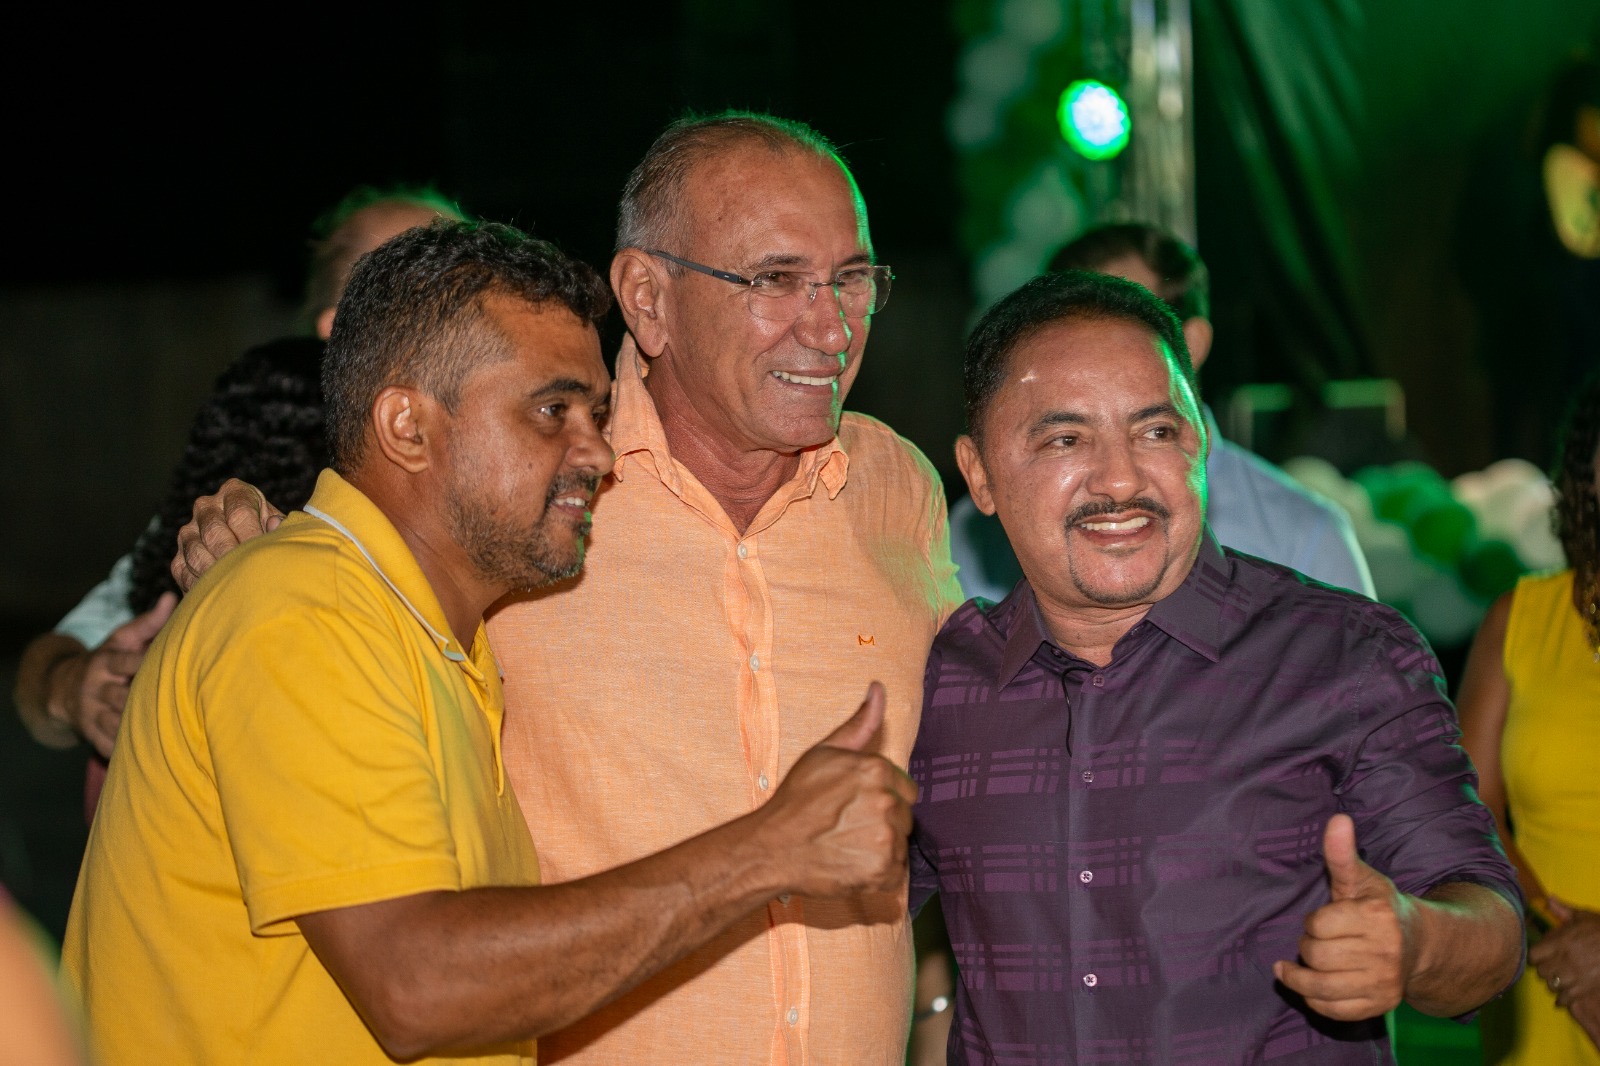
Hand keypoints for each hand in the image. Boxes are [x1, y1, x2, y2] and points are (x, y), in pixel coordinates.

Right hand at [48, 593, 176, 757]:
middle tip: (178, 704)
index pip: (124, 662)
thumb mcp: (122, 639)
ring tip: (170, 730)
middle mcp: (95, 687)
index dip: (144, 664)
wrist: (63, 688)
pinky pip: (109, 744)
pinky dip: (127, 749)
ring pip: (116, 723)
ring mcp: (90, 712)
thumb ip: (148, 622)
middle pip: (122, 696)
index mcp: (105, 661)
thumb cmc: (108, 660)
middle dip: (146, 700)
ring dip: (139, 728)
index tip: (170, 664)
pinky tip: (152, 750)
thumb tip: (171, 597)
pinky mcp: (90, 733)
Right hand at [171, 478, 282, 591]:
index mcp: (235, 492)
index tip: (264, 555)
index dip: (253, 536)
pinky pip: (184, 572)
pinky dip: (202, 584)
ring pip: (197, 553)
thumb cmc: (273, 542)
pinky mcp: (179, 559)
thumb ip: (282, 527)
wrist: (254, 560)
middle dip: (234, 557)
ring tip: (236, 586)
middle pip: (215, 532)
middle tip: (249, 575)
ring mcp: (189, 533)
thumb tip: (274, 524)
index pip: (240, 512)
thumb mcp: (283, 530)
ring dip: (217, 572)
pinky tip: (219, 592)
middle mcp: (207, 507)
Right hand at [760, 682, 917, 897]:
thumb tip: (879, 687)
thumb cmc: (796, 800)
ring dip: (881, 849)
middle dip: (882, 824)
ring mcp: (886, 838)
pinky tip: (852, 866)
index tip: (856, 808)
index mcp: (877, 769)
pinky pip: (896, 874)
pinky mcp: (882, 871)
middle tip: (847, 828)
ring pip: (900, 845)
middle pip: (904, 817)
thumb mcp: (825, 752)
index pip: (905, 789)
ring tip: (847, 847)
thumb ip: (860, 723)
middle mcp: (886, 801)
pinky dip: (878, 875)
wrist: (773, 848)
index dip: (884, 799)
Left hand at [1274, 814, 1415, 1020]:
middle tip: (1315, 942)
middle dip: (1308, 947)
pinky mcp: (1380, 1006)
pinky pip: (1335, 1011)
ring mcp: (1384, 983)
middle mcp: (1385, 952)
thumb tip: (1338, 819)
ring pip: (1321, 988)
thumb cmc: (1380, 907)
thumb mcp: (1361, 879)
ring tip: (1289, 969)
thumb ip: (1342, 854)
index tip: (1323, 920)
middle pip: (1317, 956)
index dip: (1315, 922)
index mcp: (1377, 917)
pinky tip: (1308, 988)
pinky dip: (1315, 1001)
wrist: (1421, 945)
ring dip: (1299, 978)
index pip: (1320, 924)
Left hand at [1531, 897, 1599, 1046]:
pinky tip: (1565, 996)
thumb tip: (1549, 899)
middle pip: (1541, 971)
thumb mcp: (1584, 916)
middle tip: (1549, 968)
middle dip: (1544, 970)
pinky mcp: (1586, 987)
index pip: (1534, 955)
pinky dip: (1564, 999)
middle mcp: (1564, 959)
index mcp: (1561, 941)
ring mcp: (1575, 975)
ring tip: (1558, 980)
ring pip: (1552, 985)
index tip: (1540, 955)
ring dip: (1553, 983)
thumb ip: (1563, 910)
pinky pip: (1567, 998)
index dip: (1535, 956)